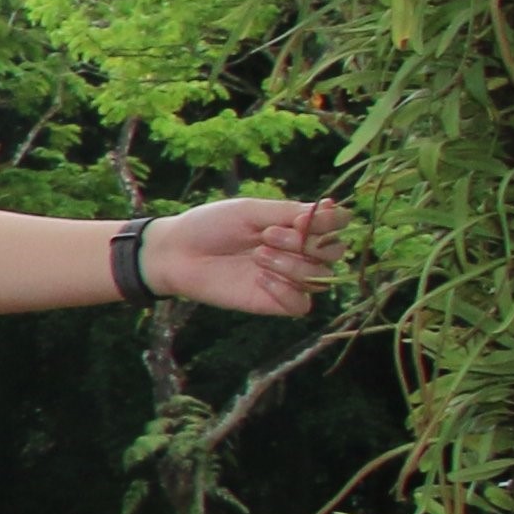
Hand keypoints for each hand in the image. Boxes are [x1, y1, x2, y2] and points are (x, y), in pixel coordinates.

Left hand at [148, 194, 339, 321]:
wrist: (176, 253)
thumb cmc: (210, 226)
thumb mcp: (250, 212)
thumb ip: (291, 212)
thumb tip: (332, 208)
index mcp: (296, 225)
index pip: (337, 224)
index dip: (331, 222)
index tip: (302, 217)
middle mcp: (298, 252)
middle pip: (335, 252)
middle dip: (307, 243)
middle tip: (267, 236)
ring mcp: (288, 278)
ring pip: (321, 277)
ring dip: (293, 264)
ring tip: (258, 254)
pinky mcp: (274, 302)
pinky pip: (302, 305)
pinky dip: (287, 291)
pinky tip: (260, 278)